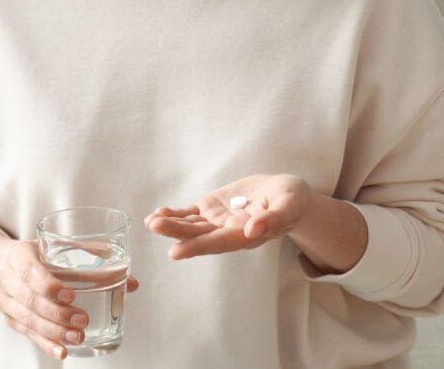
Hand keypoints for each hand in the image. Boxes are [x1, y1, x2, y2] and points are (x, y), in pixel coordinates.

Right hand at [0, 239, 139, 359]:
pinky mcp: (10, 318)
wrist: (1, 264)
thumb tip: (131, 281)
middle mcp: (7, 277)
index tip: (71, 295)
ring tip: (78, 336)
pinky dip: (46, 344)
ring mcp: (5, 300)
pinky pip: (27, 334)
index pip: (30, 271)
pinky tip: (62, 351)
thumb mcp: (57, 247)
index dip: (49, 285)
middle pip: (30, 300)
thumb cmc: (38, 254)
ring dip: (54, 331)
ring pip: (28, 320)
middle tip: (83, 320)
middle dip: (57, 313)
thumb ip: (94, 258)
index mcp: (19, 254)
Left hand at [145, 174, 311, 259]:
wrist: (285, 193)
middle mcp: (228, 232)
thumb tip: (253, 230)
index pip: (219, 242)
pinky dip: (174, 214)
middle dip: (177, 232)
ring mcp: (217, 221)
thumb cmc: (291, 200)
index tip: (176, 251)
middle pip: (199, 235)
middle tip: (156, 227)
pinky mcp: (211, 208)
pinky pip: (189, 214)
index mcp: (246, 236)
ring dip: (170, 224)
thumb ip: (274, 219)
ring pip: (190, 225)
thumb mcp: (289, 205)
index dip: (198, 246)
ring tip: (151, 222)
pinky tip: (157, 214)